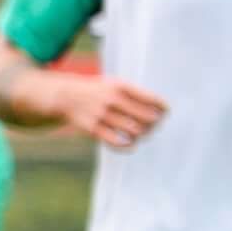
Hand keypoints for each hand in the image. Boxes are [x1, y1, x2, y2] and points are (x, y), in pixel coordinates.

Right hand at [43, 73, 167, 148]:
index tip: (166, 113)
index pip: (150, 98)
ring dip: (142, 135)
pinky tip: (131, 144)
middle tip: (154, 126)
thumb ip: (135, 94)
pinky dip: (127, 145)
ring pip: (133, 130)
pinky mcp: (92, 128)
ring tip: (142, 134)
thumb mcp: (114, 84)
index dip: (163, 107)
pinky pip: (115, 141)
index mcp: (120, 85)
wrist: (65, 96)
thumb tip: (159, 112)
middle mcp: (111, 98)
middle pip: (145, 116)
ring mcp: (101, 114)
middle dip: (154, 124)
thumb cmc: (97, 91)